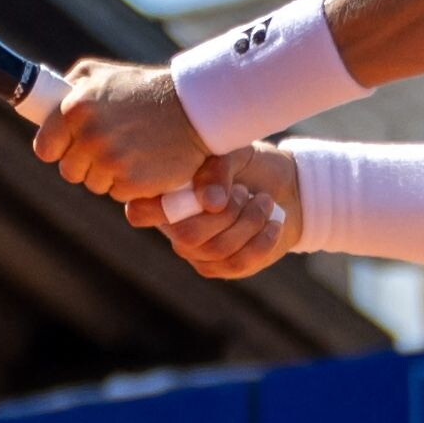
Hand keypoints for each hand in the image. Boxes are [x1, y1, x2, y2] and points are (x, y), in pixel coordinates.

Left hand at [29, 57, 210, 204]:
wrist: (194, 107)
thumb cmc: (144, 89)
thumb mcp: (101, 74)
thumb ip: (70, 88)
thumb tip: (44, 106)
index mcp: (75, 108)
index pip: (45, 149)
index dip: (57, 150)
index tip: (70, 147)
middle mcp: (90, 136)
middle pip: (70, 171)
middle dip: (86, 163)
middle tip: (111, 146)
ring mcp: (111, 161)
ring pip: (94, 184)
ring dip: (109, 174)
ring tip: (132, 150)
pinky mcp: (132, 183)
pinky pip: (118, 194)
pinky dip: (131, 184)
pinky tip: (145, 163)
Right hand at [150, 148, 296, 278]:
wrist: (284, 188)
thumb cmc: (247, 165)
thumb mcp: (232, 153)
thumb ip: (216, 168)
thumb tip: (211, 202)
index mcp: (165, 197)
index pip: (140, 212)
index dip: (156, 208)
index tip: (193, 189)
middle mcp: (174, 229)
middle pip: (186, 235)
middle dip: (226, 213)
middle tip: (244, 192)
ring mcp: (196, 253)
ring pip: (216, 249)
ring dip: (249, 222)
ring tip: (264, 202)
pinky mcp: (222, 269)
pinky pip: (238, 263)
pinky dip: (262, 240)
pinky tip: (272, 223)